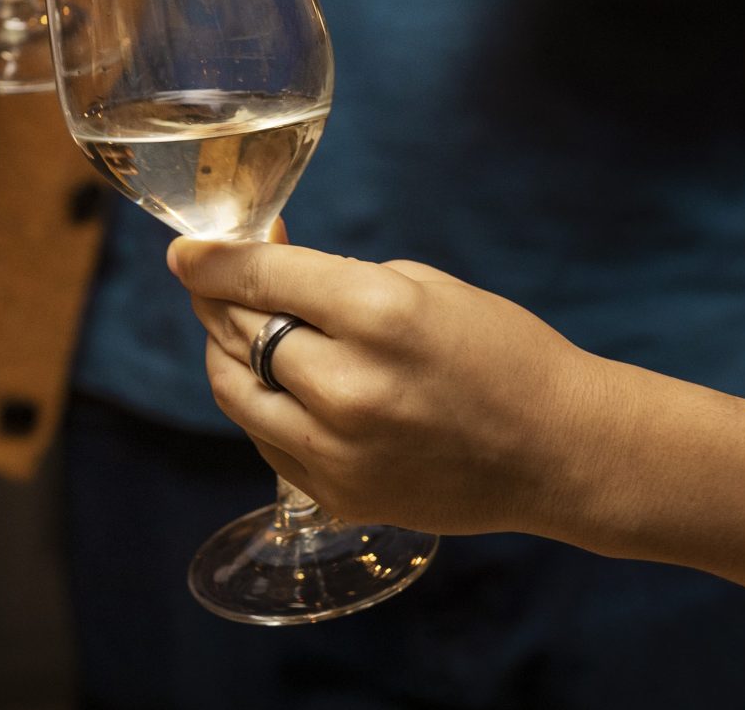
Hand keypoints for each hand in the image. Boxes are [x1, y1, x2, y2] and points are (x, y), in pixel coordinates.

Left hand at [167, 237, 617, 537]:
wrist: (561, 452)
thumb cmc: (502, 353)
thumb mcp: (424, 286)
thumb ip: (336, 278)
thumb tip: (265, 267)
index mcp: (377, 315)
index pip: (259, 277)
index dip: (210, 259)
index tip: (183, 250)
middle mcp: (348, 386)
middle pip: (239, 330)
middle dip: (218, 298)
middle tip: (214, 280)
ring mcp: (339, 451)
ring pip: (236, 390)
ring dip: (225, 352)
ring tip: (236, 327)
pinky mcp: (338, 495)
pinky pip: (266, 438)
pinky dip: (260, 403)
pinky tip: (276, 381)